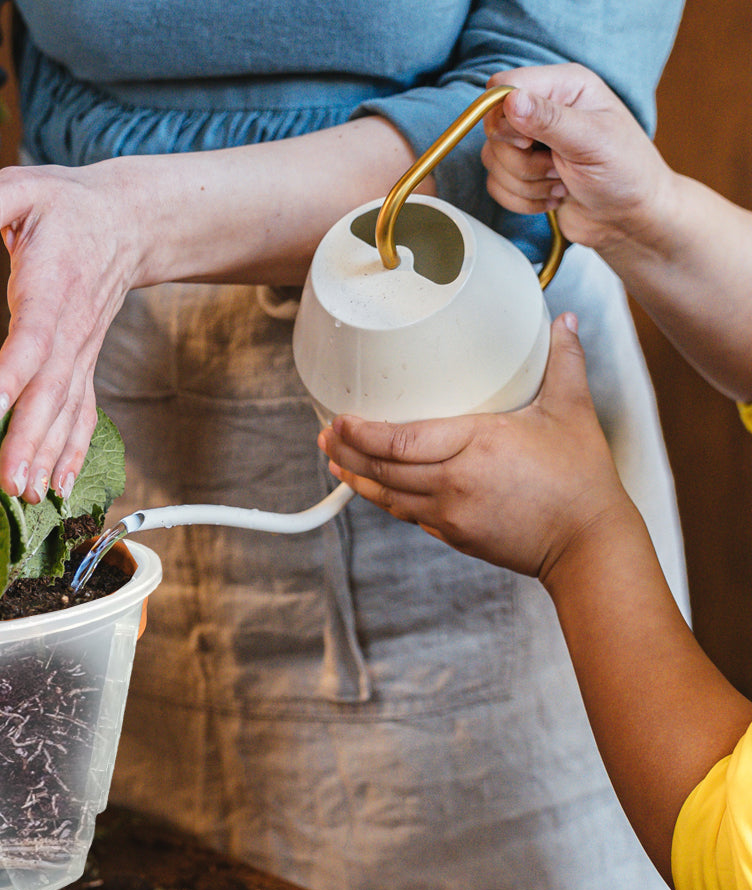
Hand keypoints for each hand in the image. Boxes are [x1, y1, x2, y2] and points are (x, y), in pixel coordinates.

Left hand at [0, 160, 146, 503]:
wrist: (124, 222)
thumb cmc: (64, 206)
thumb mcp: (22, 187)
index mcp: (52, 288)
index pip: (33, 340)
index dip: (12, 377)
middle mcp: (71, 331)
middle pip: (51, 393)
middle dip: (29, 440)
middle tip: (9, 483)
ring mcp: (81, 354)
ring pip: (67, 413)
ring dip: (48, 457)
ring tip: (28, 497)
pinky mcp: (83, 367)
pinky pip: (82, 416)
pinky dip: (72, 453)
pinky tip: (59, 487)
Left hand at [317, 315, 632, 583]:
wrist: (588, 544)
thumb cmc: (582, 479)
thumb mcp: (572, 410)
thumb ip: (564, 361)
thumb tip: (564, 320)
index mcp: (475, 446)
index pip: (400, 442)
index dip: (362, 434)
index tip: (340, 421)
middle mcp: (453, 483)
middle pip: (383, 470)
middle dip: (347, 452)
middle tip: (325, 436)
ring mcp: (450, 514)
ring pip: (388, 497)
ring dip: (357, 478)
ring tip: (334, 461)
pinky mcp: (454, 536)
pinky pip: (408, 515)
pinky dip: (384, 500)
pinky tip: (372, 488)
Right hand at [482, 64, 674, 253]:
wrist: (627, 217)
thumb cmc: (625, 172)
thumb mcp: (592, 141)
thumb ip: (549, 119)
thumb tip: (510, 100)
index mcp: (565, 86)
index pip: (504, 86)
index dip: (504, 117)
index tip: (527, 142)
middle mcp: (543, 109)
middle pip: (494, 130)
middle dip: (522, 160)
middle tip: (557, 166)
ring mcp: (530, 142)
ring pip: (493, 161)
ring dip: (526, 183)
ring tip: (561, 182)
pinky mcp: (522, 172)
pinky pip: (495, 185)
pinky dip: (523, 200)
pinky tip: (553, 196)